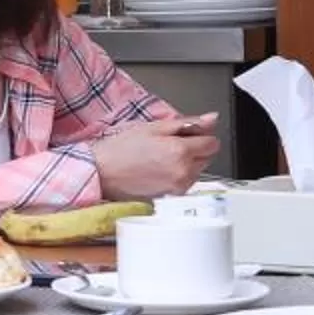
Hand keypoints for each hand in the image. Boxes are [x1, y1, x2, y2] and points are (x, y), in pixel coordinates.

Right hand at [96, 115, 219, 199]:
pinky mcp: (172, 196)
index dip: (200, 136)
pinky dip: (178, 176)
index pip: (213, 142)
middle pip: (208, 157)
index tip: (185, 135)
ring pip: (198, 170)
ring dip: (187, 163)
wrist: (100, 173)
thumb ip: (186, 124)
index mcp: (181, 150)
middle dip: (194, 149)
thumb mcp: (152, 127)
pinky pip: (186, 182)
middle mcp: (184, 171)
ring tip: (160, 159)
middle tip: (167, 146)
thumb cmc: (120, 149)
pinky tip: (158, 171)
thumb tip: (212, 119)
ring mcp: (179, 186)